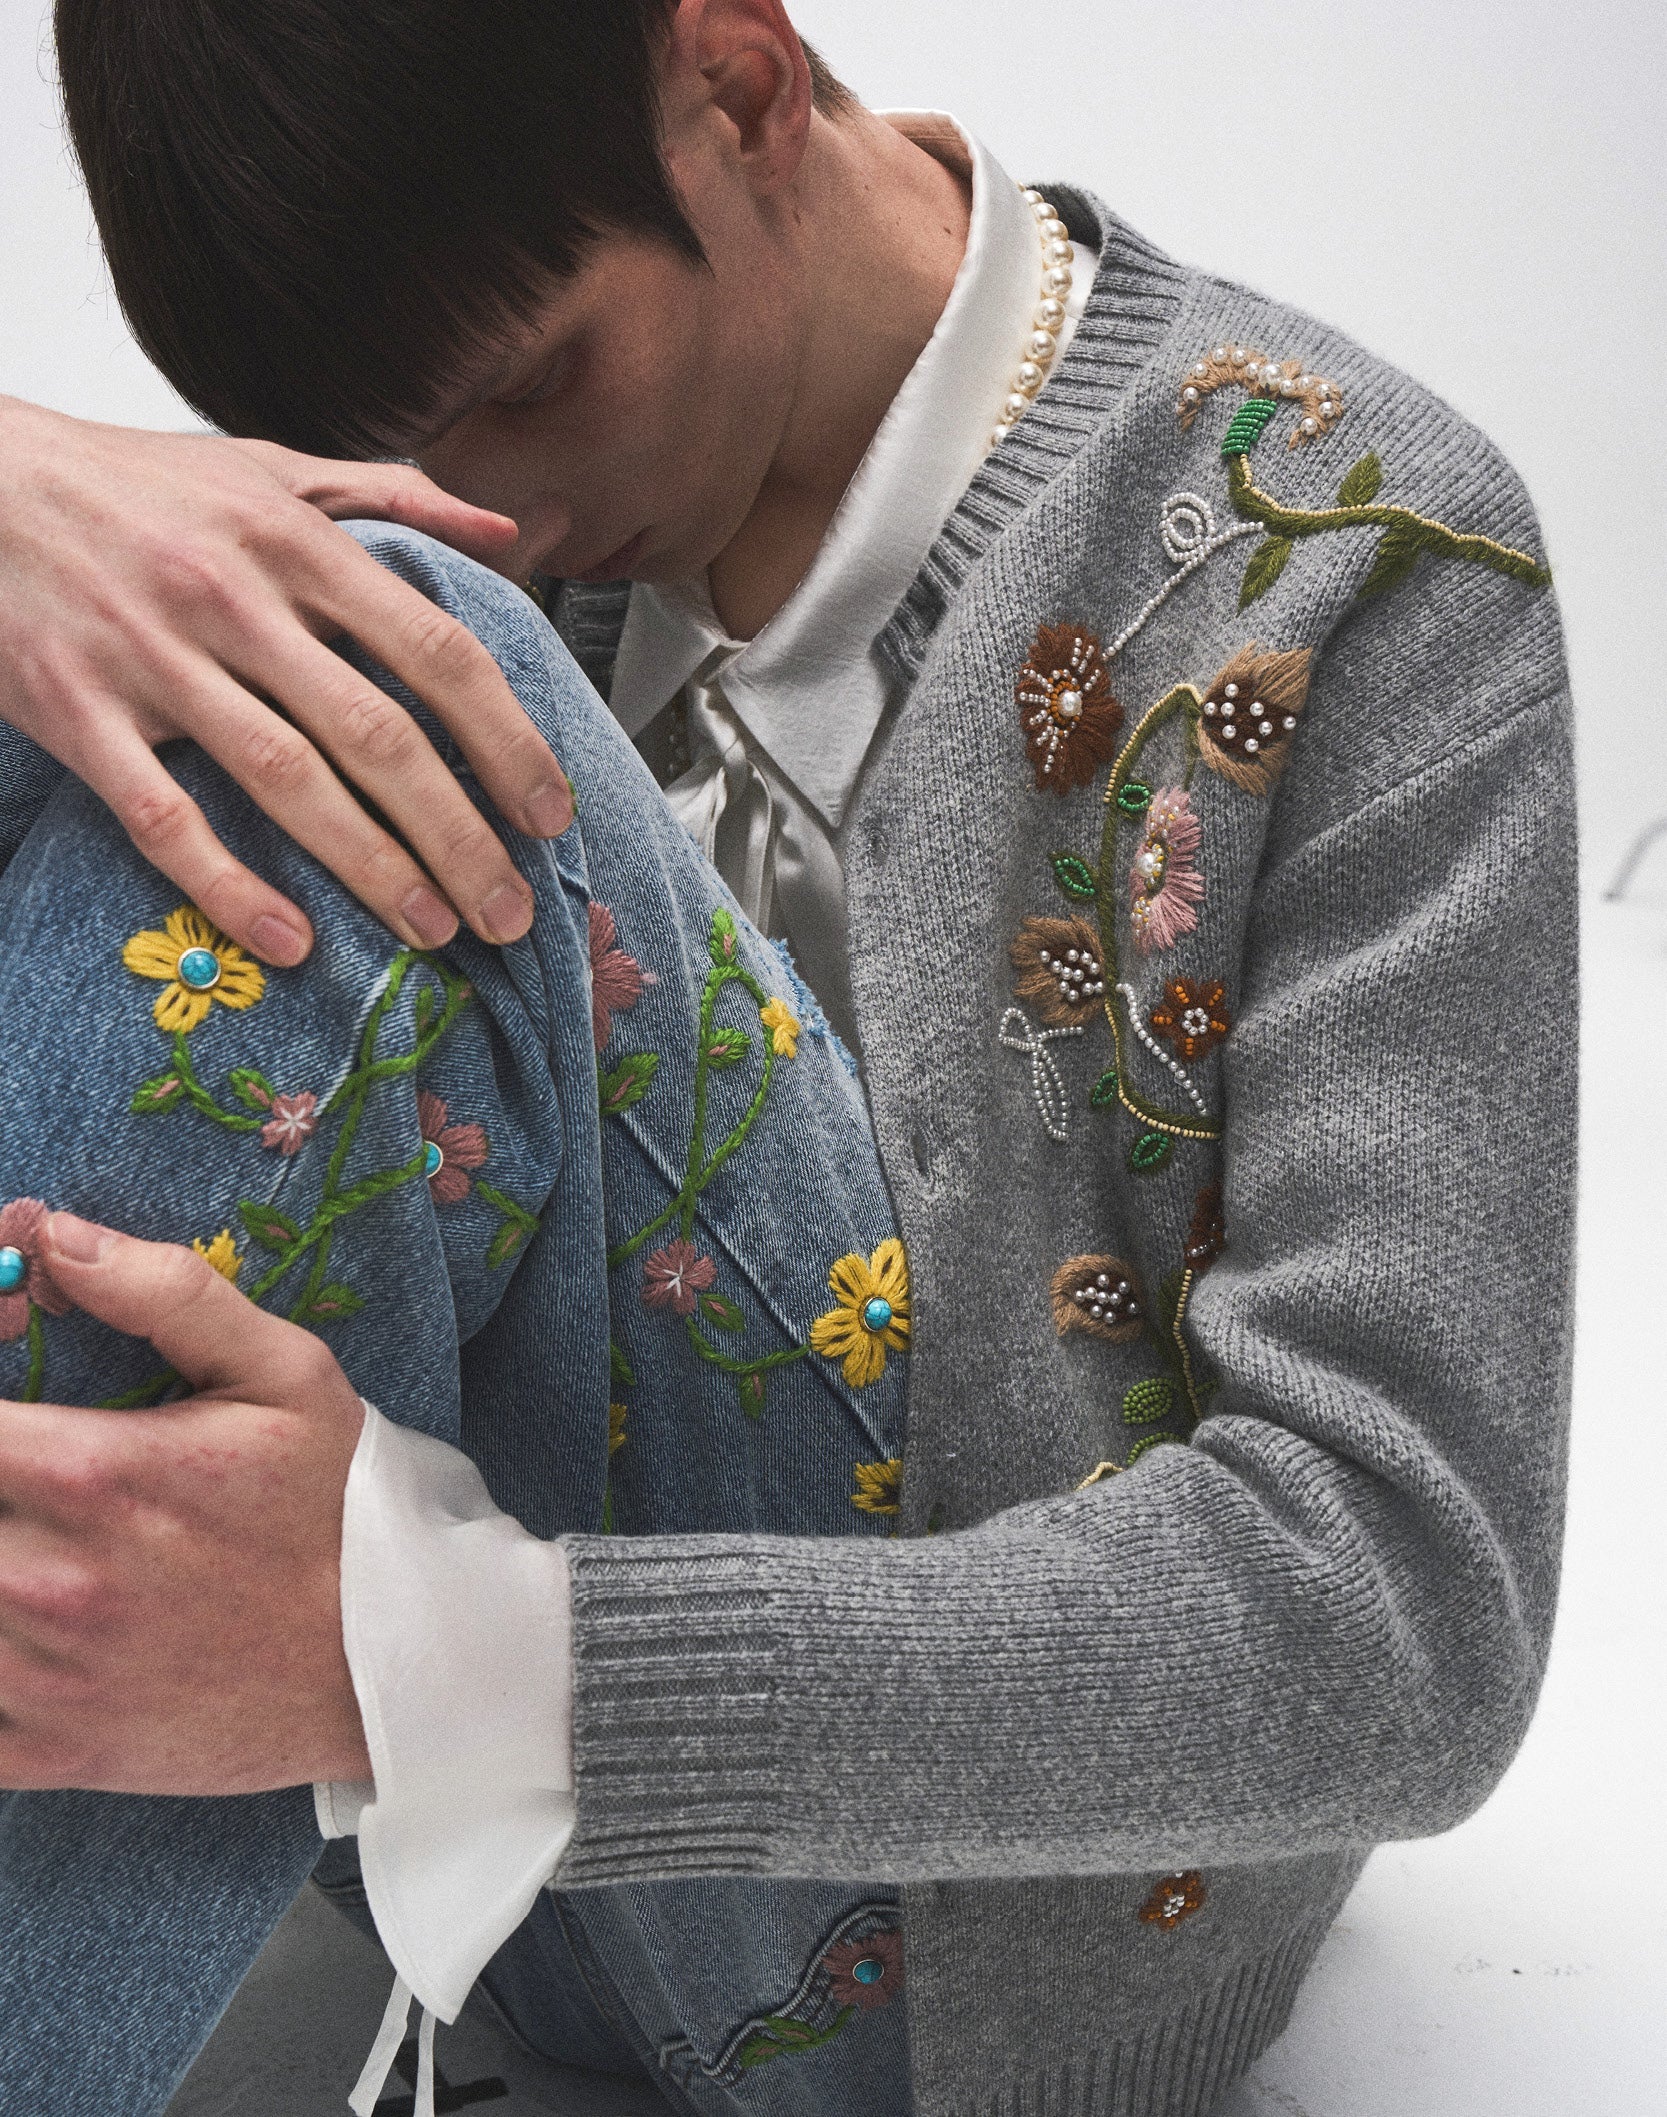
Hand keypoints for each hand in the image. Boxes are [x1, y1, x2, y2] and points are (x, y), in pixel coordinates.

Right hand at [0, 395, 574, 965]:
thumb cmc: (133, 482)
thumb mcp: (270, 466)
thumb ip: (397, 498)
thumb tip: (510, 531)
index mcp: (296, 542)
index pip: (435, 651)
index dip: (506, 740)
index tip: (550, 812)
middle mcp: (235, 600)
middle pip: (378, 735)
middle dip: (459, 835)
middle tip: (508, 912)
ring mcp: (152, 658)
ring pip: (286, 781)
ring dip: (372, 869)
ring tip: (433, 932)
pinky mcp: (75, 712)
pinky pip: (163, 817)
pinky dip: (228, 886)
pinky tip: (289, 942)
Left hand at [0, 1213, 371, 1795]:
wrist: (397, 1660)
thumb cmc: (338, 1506)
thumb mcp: (287, 1373)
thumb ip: (170, 1293)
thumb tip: (57, 1238)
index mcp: (94, 1471)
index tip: (3, 1399)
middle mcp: (51, 1578)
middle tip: (20, 1470)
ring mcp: (46, 1676)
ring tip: (25, 1533)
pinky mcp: (52, 1752)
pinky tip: (19, 1623)